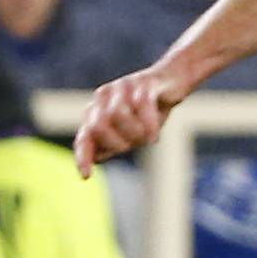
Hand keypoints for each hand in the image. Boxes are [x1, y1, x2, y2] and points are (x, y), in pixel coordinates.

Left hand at [73, 63, 188, 176]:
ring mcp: (122, 87)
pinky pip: (141, 104)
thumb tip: (95, 157)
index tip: (86, 176)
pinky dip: (149, 124)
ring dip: (136, 132)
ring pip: (117, 115)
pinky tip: (155, 137)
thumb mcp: (132, 131)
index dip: (83, 156)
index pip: (84, 136)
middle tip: (136, 144)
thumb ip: (113, 142)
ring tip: (149, 137)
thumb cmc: (150, 110)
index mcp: (97, 111)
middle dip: (118, 143)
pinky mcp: (143, 83)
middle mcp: (103, 97)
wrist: (173, 82)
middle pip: (98, 127)